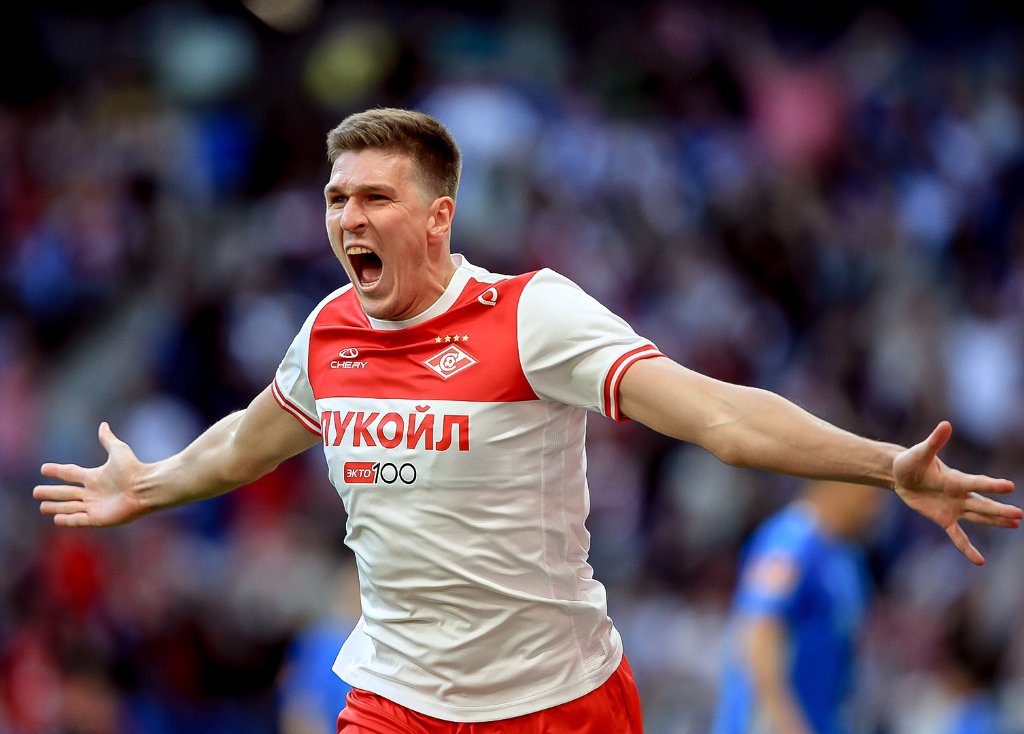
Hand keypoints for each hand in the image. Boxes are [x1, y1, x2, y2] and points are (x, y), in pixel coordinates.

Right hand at [34, 422, 149, 526]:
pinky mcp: (99, 518)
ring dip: (56, 507)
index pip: (71, 474)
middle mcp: (93, 492)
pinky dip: (68, 519)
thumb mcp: (118, 451)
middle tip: (36, 492)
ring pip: (70, 507)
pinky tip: (56, 519)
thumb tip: (103, 424)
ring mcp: (95, 506)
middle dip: (51, 493)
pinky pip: (79, 520)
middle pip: (67, 492)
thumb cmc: (134, 468)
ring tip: (42, 507)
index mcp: (95, 477)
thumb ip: (108, 439)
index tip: (43, 469)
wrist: (145, 487)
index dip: (57, 471)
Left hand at [894, 421, 1020, 565]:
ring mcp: (954, 508)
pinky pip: (958, 536)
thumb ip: (934, 441)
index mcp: (955, 479)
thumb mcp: (920, 452)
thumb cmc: (911, 461)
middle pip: (982, 504)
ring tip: (1015, 523)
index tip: (1010, 486)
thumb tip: (946, 424)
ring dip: (994, 522)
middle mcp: (959, 494)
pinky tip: (979, 561)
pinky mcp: (944, 519)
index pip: (976, 483)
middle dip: (998, 510)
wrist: (900, 475)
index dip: (991, 485)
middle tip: (1019, 515)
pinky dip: (966, 548)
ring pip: (977, 517)